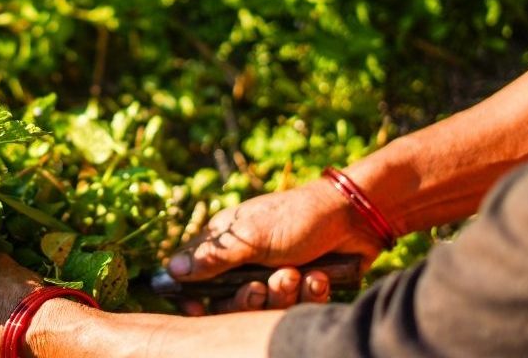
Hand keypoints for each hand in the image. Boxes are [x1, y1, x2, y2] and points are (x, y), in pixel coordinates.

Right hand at [169, 179, 384, 312]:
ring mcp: (274, 274)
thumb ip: (213, 257)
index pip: (195, 275)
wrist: (356, 219)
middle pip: (229, 300)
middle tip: (263, 287)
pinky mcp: (301, 286)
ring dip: (283, 295)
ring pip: (264, 307)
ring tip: (298, 275)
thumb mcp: (252, 237)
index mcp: (227, 243)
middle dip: (248, 299)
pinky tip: (319, 277)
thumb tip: (171, 270)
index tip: (197, 308)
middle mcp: (246, 261)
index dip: (194, 295)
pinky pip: (295, 307)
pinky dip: (309, 293)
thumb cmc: (298, 219)